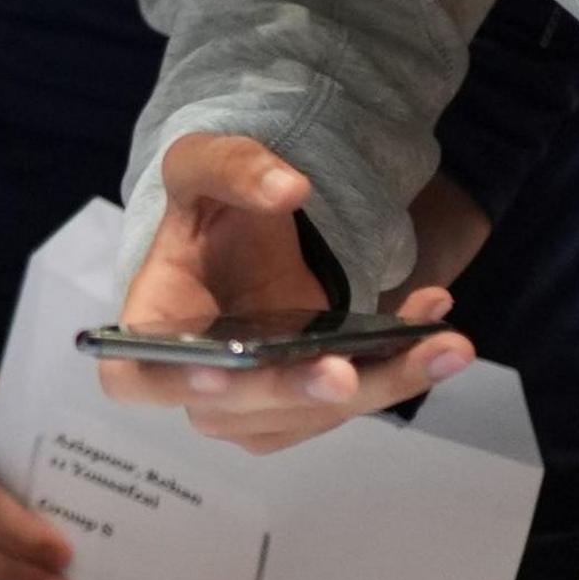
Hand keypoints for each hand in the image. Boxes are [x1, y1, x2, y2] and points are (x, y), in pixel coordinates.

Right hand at [98, 134, 474, 453]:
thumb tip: (288, 188)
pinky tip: (435, 328)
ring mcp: (254, 404)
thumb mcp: (202, 164)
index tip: (220, 371)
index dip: (172, 383)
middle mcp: (198, 382)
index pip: (137, 376)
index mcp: (154, 323)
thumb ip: (234, 166)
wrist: (249, 237)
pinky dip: (398, 369)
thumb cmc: (209, 207)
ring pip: (310, 416)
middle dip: (294, 391)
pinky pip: (352, 402)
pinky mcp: (307, 406)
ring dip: (379, 386)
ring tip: (441, 343)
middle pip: (239, 409)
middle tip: (345, 372)